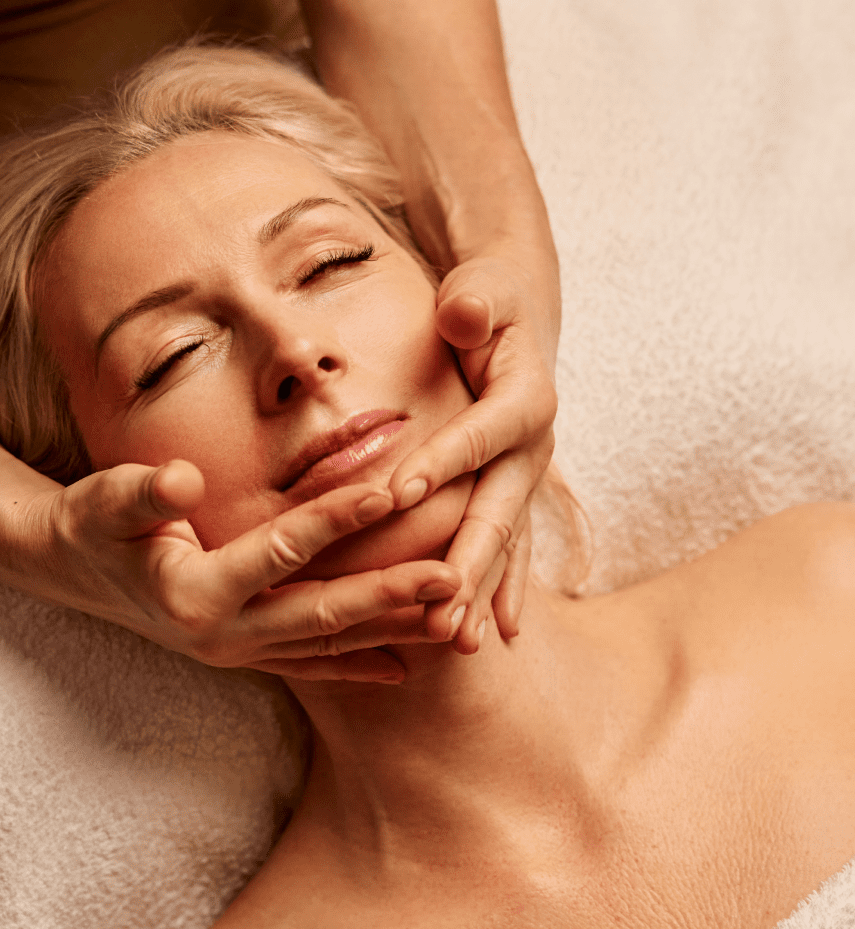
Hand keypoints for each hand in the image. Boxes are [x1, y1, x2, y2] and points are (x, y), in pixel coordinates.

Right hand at [36, 460, 460, 682]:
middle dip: (390, 596)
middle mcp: (222, 635)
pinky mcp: (246, 655)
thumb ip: (144, 494)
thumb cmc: (92, 526)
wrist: (73, 574)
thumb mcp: (105, 502)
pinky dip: (359, 663)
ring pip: (328, 646)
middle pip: (322, 615)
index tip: (389, 492)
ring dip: (391, 632)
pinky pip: (313, 665)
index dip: (335, 519)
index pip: (281, 550)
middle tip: (455, 579)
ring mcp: (237, 653)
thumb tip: (181, 479)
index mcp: (193, 592)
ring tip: (454, 619)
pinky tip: (405, 665)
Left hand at [388, 253, 557, 652]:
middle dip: (469, 563)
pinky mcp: (511, 490)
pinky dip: (502, 589)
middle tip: (440, 613)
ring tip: (459, 641)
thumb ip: (475, 299)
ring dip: (482, 592)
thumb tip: (462, 312)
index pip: (480, 433)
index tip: (396, 495)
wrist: (514, 319)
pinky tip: (495, 633)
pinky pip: (509, 546)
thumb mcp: (483, 288)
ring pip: (505, 541)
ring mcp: (524, 475)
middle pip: (500, 509)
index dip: (443, 461)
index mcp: (525, 398)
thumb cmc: (488, 301)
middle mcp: (532, 446)